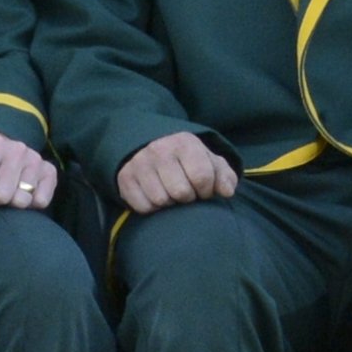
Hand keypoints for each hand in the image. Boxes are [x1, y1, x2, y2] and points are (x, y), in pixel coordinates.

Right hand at [113, 131, 238, 214]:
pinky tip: (155, 197)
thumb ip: (224, 175)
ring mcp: (139, 164)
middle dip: (188, 198)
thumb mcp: (209, 162)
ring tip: (170, 193)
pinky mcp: (125, 178)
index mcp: (184, 143)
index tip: (204, 190)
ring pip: (161, 200)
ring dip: (169, 203)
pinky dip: (152, 208)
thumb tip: (226, 192)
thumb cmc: (187, 160)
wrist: (149, 148)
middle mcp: (159, 150)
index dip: (207, 191)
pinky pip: (143, 207)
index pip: (202, 176)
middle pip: (181, 192)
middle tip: (186, 192)